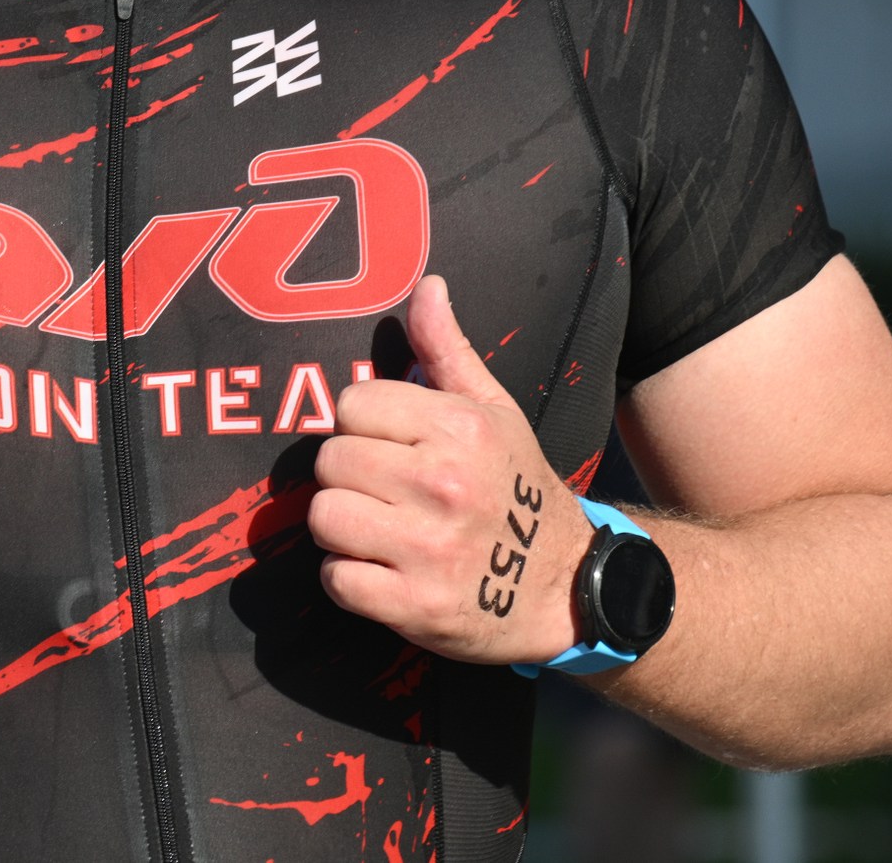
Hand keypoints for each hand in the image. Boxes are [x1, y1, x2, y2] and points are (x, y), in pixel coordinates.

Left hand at [310, 276, 591, 665]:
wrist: (566, 588)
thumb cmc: (518, 488)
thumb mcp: (494, 411)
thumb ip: (448, 350)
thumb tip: (427, 285)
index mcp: (459, 428)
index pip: (352, 404)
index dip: (364, 426)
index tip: (392, 446)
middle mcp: (443, 484)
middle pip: (330, 460)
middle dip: (349, 476)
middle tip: (383, 491)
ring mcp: (428, 549)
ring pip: (324, 517)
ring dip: (342, 527)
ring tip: (378, 529)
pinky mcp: (414, 606)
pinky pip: (335, 578)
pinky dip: (349, 579)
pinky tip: (382, 571)